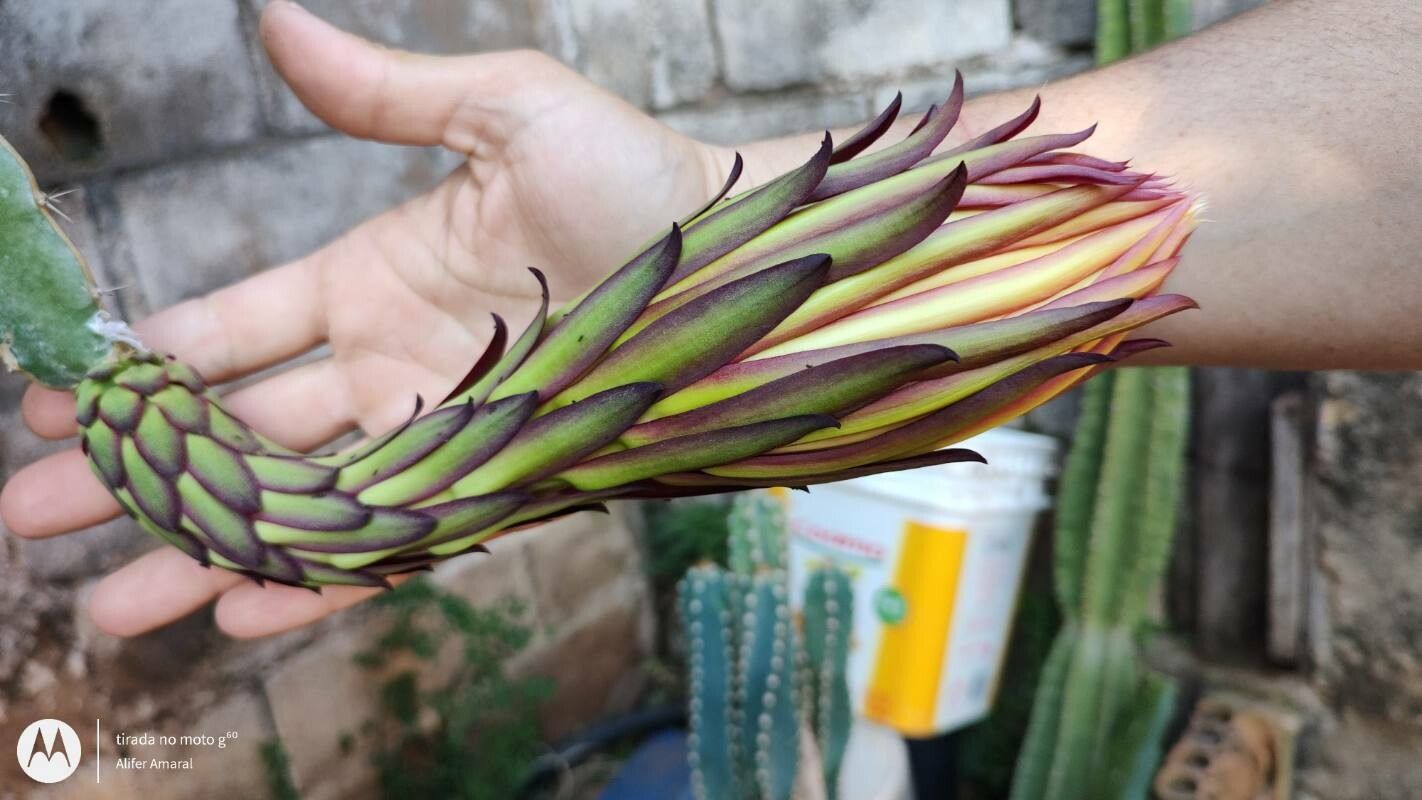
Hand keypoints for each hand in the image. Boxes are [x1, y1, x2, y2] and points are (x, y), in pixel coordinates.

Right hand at [0, 1, 732, 638]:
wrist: (741, 262)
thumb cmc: (635, 178)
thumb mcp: (504, 111)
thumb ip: (384, 92)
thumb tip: (274, 22)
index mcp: (376, 279)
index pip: (232, 332)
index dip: (143, 365)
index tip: (54, 393)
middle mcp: (392, 366)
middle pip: (239, 432)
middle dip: (134, 474)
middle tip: (28, 513)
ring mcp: (440, 436)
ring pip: (299, 504)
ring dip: (201, 550)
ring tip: (107, 600)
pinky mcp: (495, 490)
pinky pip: (393, 548)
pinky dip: (319, 583)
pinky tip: (238, 608)